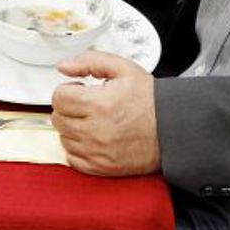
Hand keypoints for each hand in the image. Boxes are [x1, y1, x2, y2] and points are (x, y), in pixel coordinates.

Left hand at [51, 53, 159, 176]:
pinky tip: (92, 137)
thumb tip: (64, 66)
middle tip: (86, 105)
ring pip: (63, 138)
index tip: (78, 91)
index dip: (68, 90)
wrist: (171, 129)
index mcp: (100, 104)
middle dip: (69, 108)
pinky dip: (78, 148)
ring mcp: (97, 152)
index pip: (59, 97)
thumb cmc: (150, 101)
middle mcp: (96, 131)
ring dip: (72, 128)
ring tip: (92, 120)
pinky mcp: (101, 168)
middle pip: (58, 118)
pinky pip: (72, 158)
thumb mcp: (123, 69)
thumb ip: (90, 61)